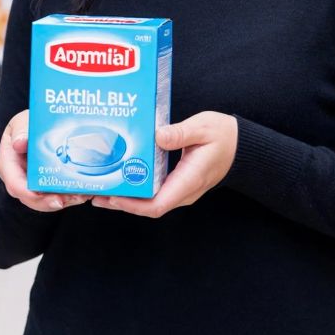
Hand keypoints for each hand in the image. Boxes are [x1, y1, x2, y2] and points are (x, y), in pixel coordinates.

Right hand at [0, 109, 90, 211]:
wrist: (36, 128)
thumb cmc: (27, 125)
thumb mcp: (22, 122)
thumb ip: (20, 130)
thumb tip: (18, 143)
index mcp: (8, 164)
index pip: (15, 185)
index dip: (31, 194)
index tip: (50, 197)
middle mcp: (19, 179)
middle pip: (32, 199)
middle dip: (53, 202)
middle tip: (75, 198)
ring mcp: (32, 184)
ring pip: (47, 201)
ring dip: (67, 200)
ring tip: (84, 194)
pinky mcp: (46, 186)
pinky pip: (57, 196)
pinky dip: (71, 195)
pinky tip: (86, 191)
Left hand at [93, 111, 237, 217]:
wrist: (239, 146)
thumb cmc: (223, 136)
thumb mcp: (203, 127)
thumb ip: (181, 133)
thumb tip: (158, 135)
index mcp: (189, 180)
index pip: (158, 205)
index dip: (133, 205)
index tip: (113, 197)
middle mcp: (183, 191)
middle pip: (148, 207)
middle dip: (121, 203)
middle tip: (95, 194)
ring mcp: (180, 190)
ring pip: (149, 203)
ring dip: (126, 198)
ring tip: (102, 189)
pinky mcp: (177, 184)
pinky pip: (153, 194)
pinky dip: (136, 190)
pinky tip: (121, 179)